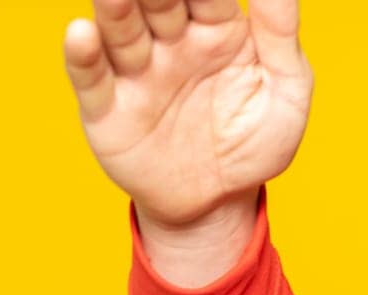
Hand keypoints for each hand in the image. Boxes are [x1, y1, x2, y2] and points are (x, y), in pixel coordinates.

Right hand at [62, 0, 312, 227]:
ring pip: (120, 30)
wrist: (220, 203)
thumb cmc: (256, 142)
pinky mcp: (108, 109)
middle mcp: (171, 41)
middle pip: (157, 0)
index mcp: (217, 28)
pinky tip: (81, 33)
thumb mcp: (286, 92)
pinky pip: (91, 78)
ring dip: (114, 7)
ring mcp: (137, 72)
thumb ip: (281, 35)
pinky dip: (82, 55)